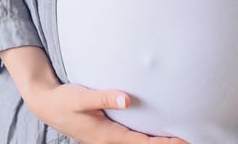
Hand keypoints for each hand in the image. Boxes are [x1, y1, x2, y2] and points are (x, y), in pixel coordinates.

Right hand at [22, 82, 191, 143]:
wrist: (46, 105)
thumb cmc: (63, 100)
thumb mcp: (81, 97)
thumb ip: (104, 98)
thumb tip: (127, 99)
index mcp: (106, 136)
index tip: (184, 141)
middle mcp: (109, 141)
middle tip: (191, 140)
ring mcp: (108, 139)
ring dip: (157, 143)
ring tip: (179, 139)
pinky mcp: (107, 134)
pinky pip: (132, 140)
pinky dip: (146, 139)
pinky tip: (156, 134)